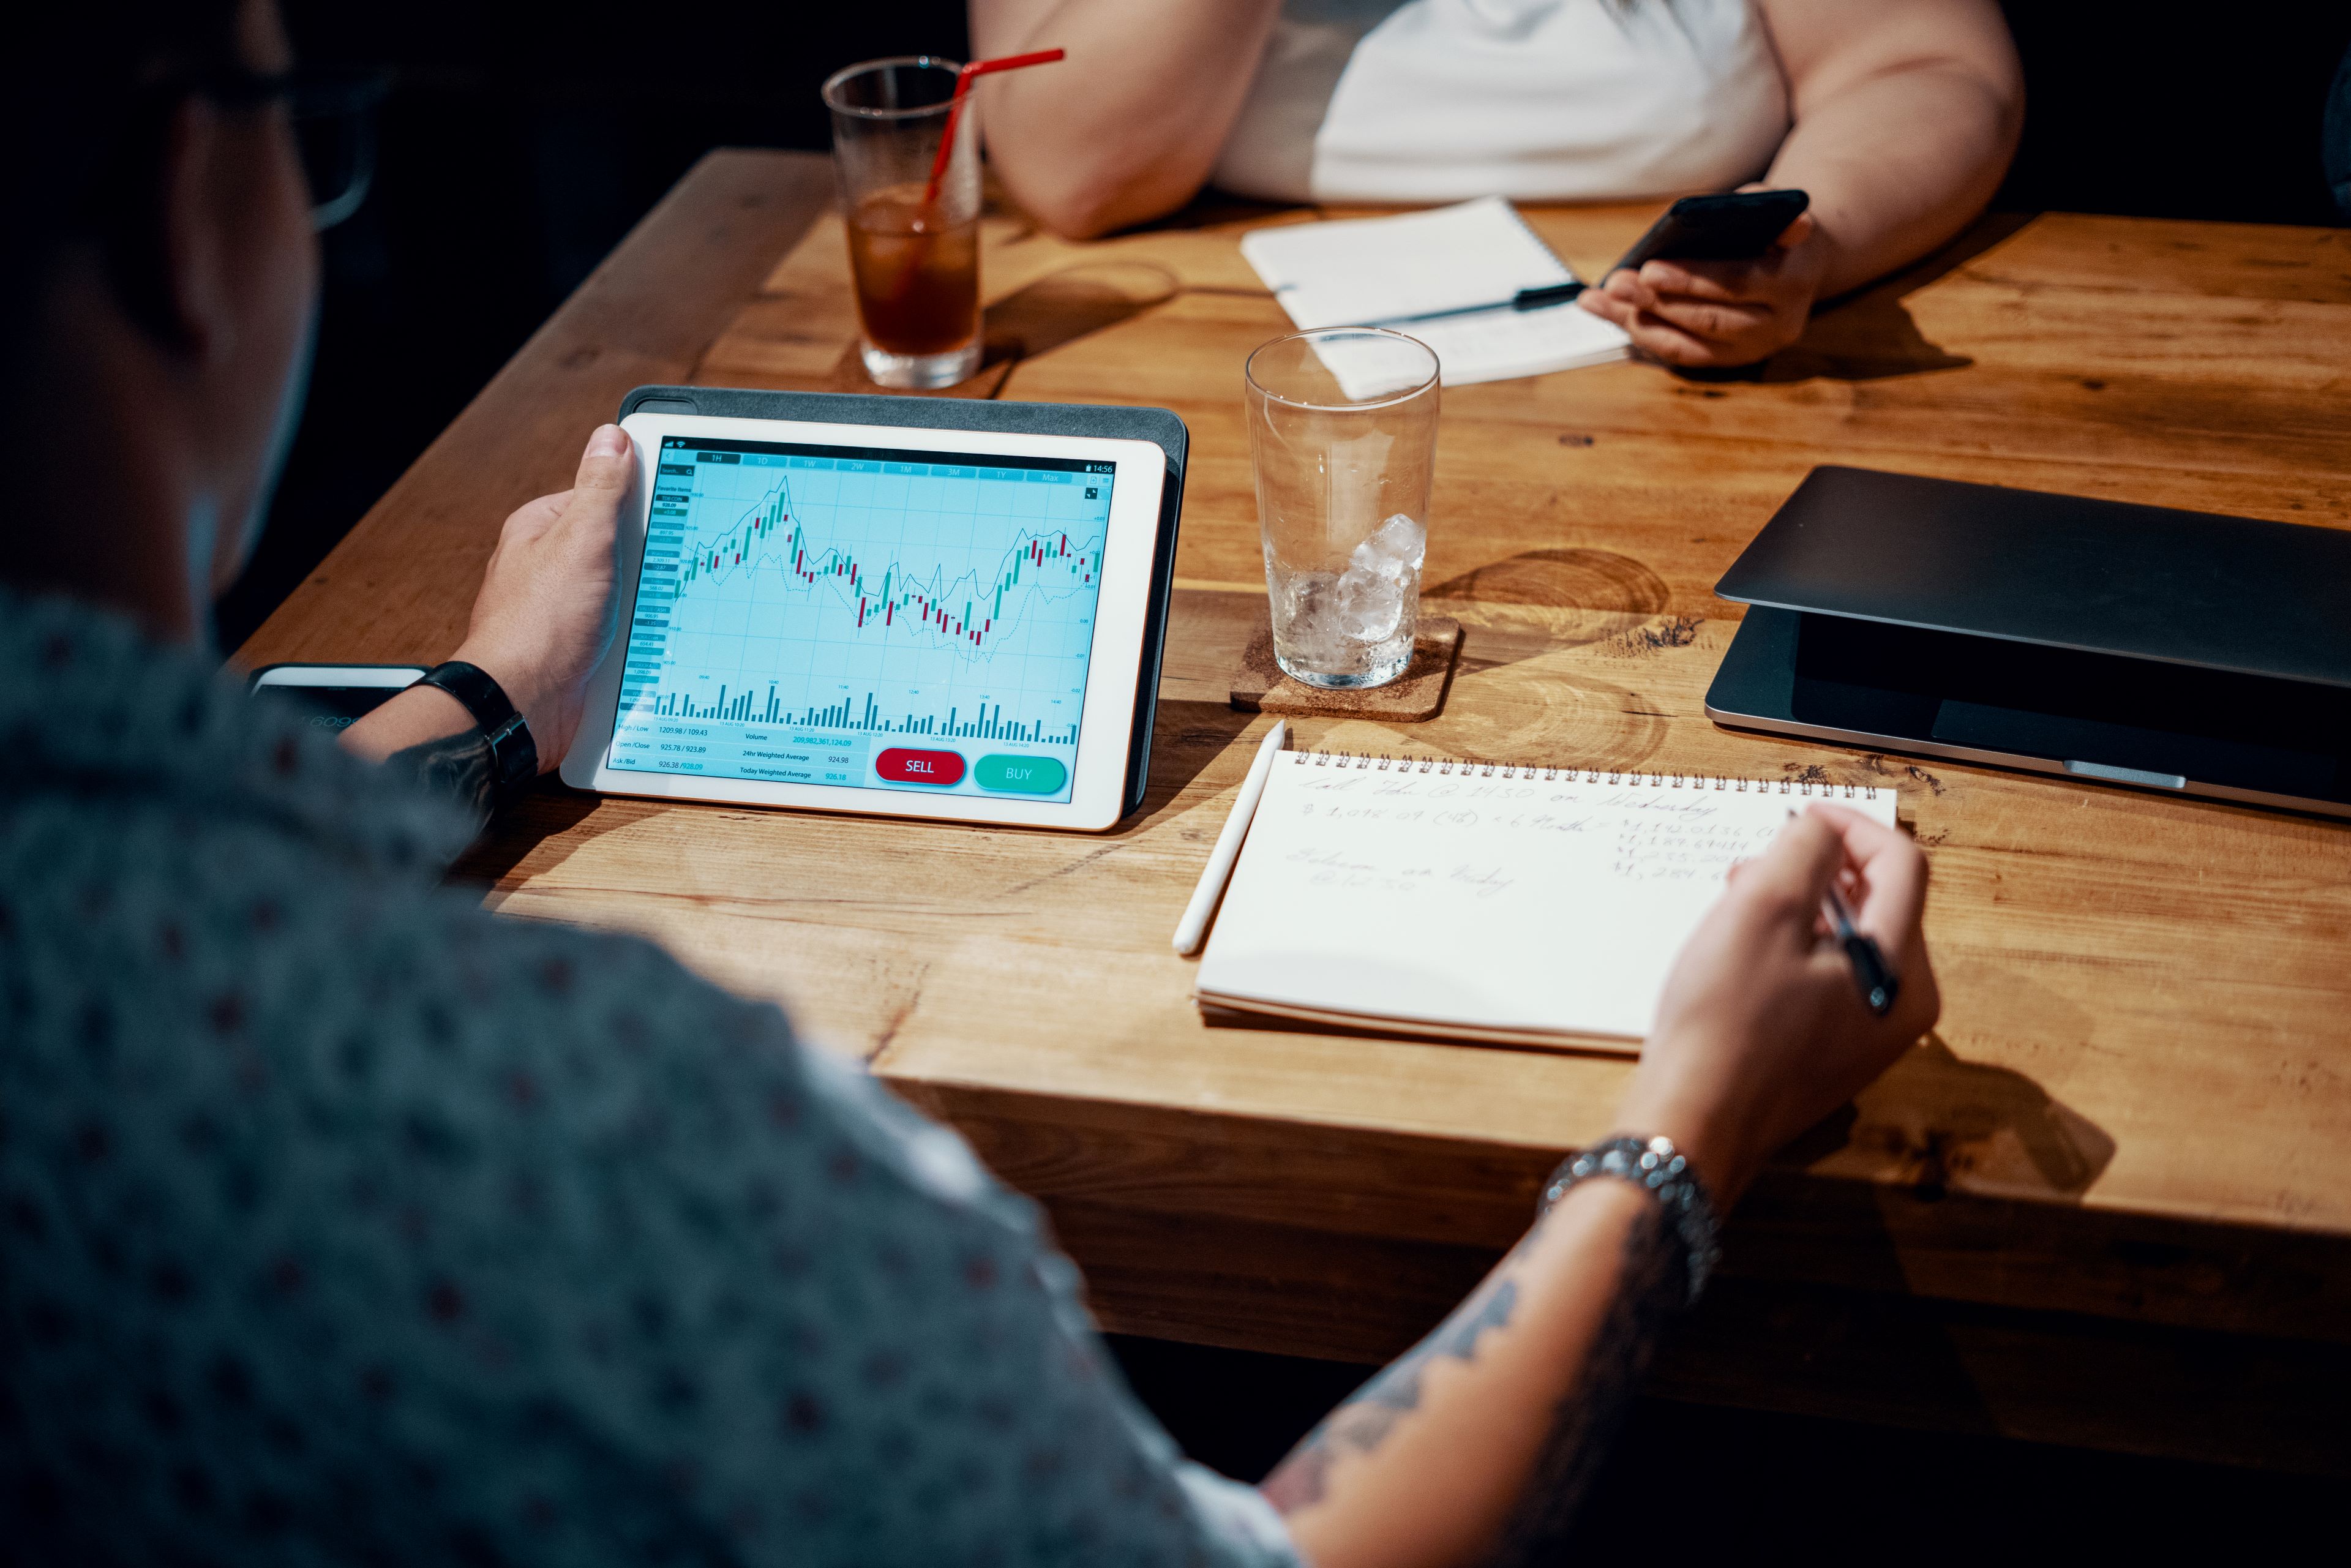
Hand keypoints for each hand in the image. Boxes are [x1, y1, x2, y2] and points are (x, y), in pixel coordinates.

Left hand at [450, 425, 634, 768]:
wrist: (524, 707)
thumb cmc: (537, 627)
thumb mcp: (579, 540)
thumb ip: (600, 488)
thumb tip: (611, 438)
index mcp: (543, 529)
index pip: (603, 496)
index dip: (641, 502)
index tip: (672, 510)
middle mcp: (552, 567)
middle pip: (621, 547)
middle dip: (649, 561)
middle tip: (664, 570)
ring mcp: (567, 610)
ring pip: (627, 594)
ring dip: (646, 607)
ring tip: (653, 615)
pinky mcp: (581, 648)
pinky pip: (624, 633)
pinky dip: (640, 639)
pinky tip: (649, 645)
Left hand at [1578, 208, 1826, 368]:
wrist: (1798, 264)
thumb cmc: (1771, 229)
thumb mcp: (1768, 209)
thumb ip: (1750, 206)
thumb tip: (1699, 214)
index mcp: (1792, 280)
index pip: (1737, 282)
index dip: (1690, 279)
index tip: (1648, 269)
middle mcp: (1780, 323)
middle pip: (1709, 319)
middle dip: (1655, 302)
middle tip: (1615, 284)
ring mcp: (1754, 348)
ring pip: (1689, 344)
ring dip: (1638, 321)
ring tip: (1599, 299)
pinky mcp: (1731, 361)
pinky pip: (1681, 354)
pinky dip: (1642, 333)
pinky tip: (1608, 312)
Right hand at [1615, 804, 1939, 1204]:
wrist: (1693, 1124)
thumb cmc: (1724, 1025)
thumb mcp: (1764, 909)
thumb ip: (1806, 850)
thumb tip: (1823, 830)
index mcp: (1901, 971)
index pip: (1901, 865)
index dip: (1851, 827)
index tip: (1802, 815)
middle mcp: (1901, 1007)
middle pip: (1880, 903)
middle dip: (1820, 870)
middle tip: (1756, 867)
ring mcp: (1869, 1036)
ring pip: (1850, 940)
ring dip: (1800, 908)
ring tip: (1739, 906)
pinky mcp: (1832, 1054)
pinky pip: (1827, 980)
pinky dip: (1792, 950)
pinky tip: (1741, 956)